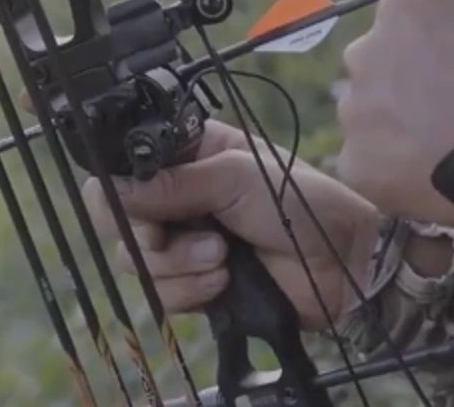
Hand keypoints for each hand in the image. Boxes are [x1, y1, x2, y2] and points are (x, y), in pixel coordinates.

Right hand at [81, 119, 381, 330]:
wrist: (343, 262)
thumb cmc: (299, 202)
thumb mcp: (234, 178)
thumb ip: (171, 184)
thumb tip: (110, 189)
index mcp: (182, 157)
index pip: (120, 169)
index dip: (117, 190)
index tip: (136, 203)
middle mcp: (174, 199)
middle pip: (116, 221)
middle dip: (147, 234)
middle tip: (173, 234)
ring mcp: (181, 244)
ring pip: (136, 262)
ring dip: (177, 264)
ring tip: (221, 256)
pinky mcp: (193, 285)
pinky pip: (161, 296)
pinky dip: (190, 291)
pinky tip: (224, 279)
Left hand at [336, 0, 453, 224]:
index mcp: (399, 9)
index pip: (403, 19)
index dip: (434, 43)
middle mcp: (364, 52)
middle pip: (378, 64)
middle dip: (407, 81)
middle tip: (452, 108)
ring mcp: (356, 111)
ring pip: (369, 113)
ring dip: (396, 124)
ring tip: (445, 146)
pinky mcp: (356, 163)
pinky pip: (366, 162)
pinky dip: (391, 168)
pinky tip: (431, 173)